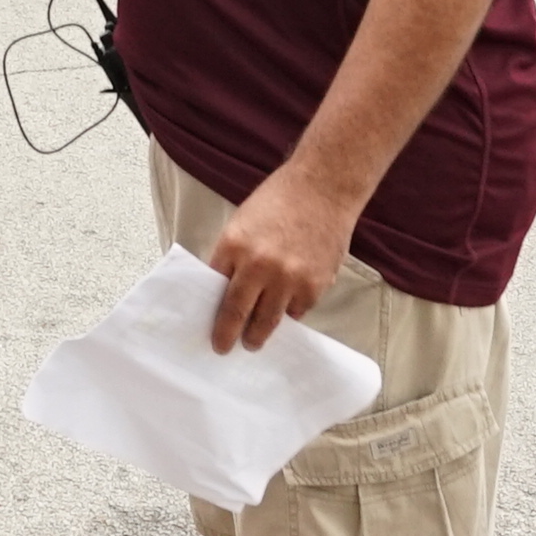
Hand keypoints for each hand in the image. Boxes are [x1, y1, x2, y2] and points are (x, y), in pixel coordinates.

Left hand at [204, 164, 361, 352]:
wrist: (323, 188)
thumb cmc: (278, 201)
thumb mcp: (242, 223)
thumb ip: (233, 257)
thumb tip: (224, 290)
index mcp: (233, 246)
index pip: (216, 292)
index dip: (214, 317)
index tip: (213, 334)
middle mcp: (259, 265)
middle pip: (239, 314)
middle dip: (231, 335)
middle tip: (226, 347)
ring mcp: (289, 278)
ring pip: (269, 320)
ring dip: (260, 335)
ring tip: (254, 342)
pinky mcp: (315, 285)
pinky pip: (297, 310)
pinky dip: (290, 312)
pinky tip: (285, 311)